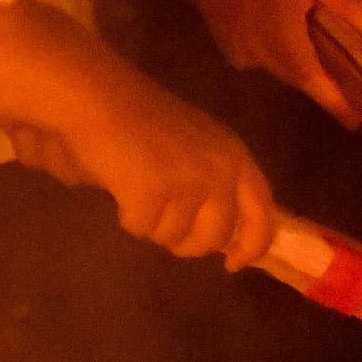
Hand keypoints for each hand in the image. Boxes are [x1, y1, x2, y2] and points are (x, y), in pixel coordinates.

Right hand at [53, 57, 277, 269]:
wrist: (99, 98)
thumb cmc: (143, 121)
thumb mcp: (198, 150)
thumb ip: (216, 187)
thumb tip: (223, 236)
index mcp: (236, 157)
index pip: (262, 214)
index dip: (253, 244)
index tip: (233, 263)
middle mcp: (220, 171)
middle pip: (213, 237)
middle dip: (186, 242)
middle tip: (162, 222)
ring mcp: (189, 184)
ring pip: (173, 237)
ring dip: (152, 224)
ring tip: (136, 187)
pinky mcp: (155, 195)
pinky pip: (141, 229)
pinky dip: (127, 216)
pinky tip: (120, 186)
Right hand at [185, 0, 361, 121]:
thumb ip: (347, 2)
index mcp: (285, 44)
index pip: (316, 86)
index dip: (337, 106)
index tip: (357, 123)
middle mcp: (261, 58)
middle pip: (299, 78)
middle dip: (323, 81)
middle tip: (350, 78)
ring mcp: (241, 54)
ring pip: (280, 67)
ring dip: (300, 62)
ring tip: (322, 45)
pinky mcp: (227, 45)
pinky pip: (262, 56)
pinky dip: (278, 49)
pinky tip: (285, 25)